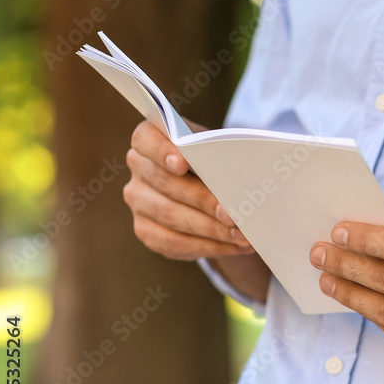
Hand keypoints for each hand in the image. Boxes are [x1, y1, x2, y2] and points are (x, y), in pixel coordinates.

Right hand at [123, 119, 253, 260]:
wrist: (213, 187)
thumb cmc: (218, 161)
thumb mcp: (221, 150)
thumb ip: (222, 155)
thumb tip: (244, 176)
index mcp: (151, 137)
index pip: (146, 138)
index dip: (162, 150)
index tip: (182, 163)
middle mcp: (139, 166)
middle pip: (166, 183)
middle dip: (204, 202)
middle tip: (234, 216)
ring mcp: (138, 199)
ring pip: (171, 216)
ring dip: (211, 229)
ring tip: (242, 236)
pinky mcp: (145, 229)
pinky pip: (173, 242)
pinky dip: (207, 246)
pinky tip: (233, 246)